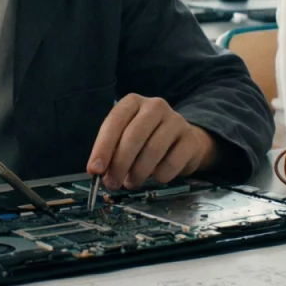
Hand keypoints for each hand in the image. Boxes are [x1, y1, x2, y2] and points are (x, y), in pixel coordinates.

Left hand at [87, 94, 217, 190]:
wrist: (183, 141)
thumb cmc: (146, 139)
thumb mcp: (124, 138)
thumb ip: (111, 151)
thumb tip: (97, 171)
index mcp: (133, 102)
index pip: (114, 122)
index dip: (102, 147)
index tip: (95, 170)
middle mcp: (155, 106)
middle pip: (133, 136)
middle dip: (119, 164)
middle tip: (112, 183)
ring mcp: (175, 120)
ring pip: (152, 150)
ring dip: (138, 173)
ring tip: (131, 182)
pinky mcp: (190, 139)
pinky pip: (172, 162)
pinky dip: (160, 176)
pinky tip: (156, 177)